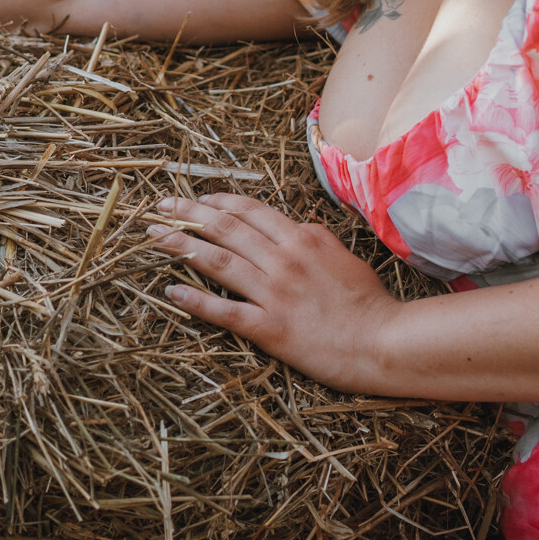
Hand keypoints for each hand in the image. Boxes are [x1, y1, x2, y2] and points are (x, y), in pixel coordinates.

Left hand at [147, 192, 398, 392]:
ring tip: (155, 237)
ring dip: (182, 246)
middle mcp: (283, 259)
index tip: (197, 198)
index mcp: (302, 238)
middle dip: (189, 214)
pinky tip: (171, 292)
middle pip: (226, 228)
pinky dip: (195, 301)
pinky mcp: (270, 328)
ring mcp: (274, 293)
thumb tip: (293, 226)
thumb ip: (314, 239)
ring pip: (218, 261)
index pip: (250, 210)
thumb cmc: (369, 302)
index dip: (218, 201)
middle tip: (162, 206)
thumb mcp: (343, 256)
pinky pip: (224, 311)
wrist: (383, 341)